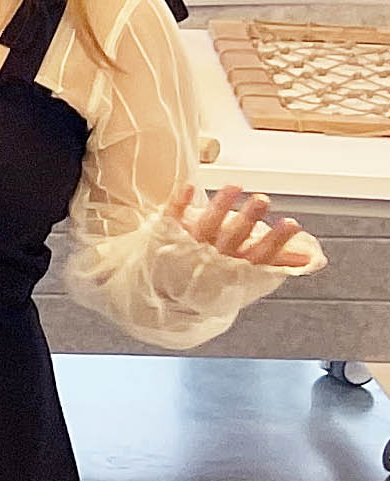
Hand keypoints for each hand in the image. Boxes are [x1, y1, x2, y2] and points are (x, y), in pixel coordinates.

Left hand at [173, 184, 317, 272]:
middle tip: (263, 200)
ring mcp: (189, 246)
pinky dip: (180, 203)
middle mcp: (214, 257)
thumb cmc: (216, 278)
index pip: (261, 255)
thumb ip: (277, 262)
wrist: (168, 294)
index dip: (276, 241)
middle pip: (233, 237)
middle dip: (248, 219)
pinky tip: (188, 187)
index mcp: (237, 267)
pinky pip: (173, 218)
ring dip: (221, 206)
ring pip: (206, 225)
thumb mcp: (248, 276)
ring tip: (235, 186)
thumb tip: (312, 258)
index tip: (292, 223)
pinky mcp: (168, 235)